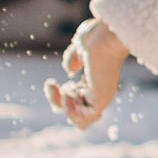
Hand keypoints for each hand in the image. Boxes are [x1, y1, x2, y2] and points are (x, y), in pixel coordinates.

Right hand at [46, 15, 128, 130]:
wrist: (106, 35)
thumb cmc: (97, 36)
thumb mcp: (80, 47)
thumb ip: (74, 58)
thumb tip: (70, 70)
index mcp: (95, 80)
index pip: (78, 101)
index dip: (62, 97)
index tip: (53, 83)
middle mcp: (100, 91)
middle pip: (75, 112)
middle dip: (57, 101)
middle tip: (51, 84)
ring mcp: (101, 98)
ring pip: (79, 121)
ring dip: (64, 107)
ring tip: (64, 89)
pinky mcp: (101, 101)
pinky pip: (83, 121)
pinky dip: (70, 111)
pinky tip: (68, 92)